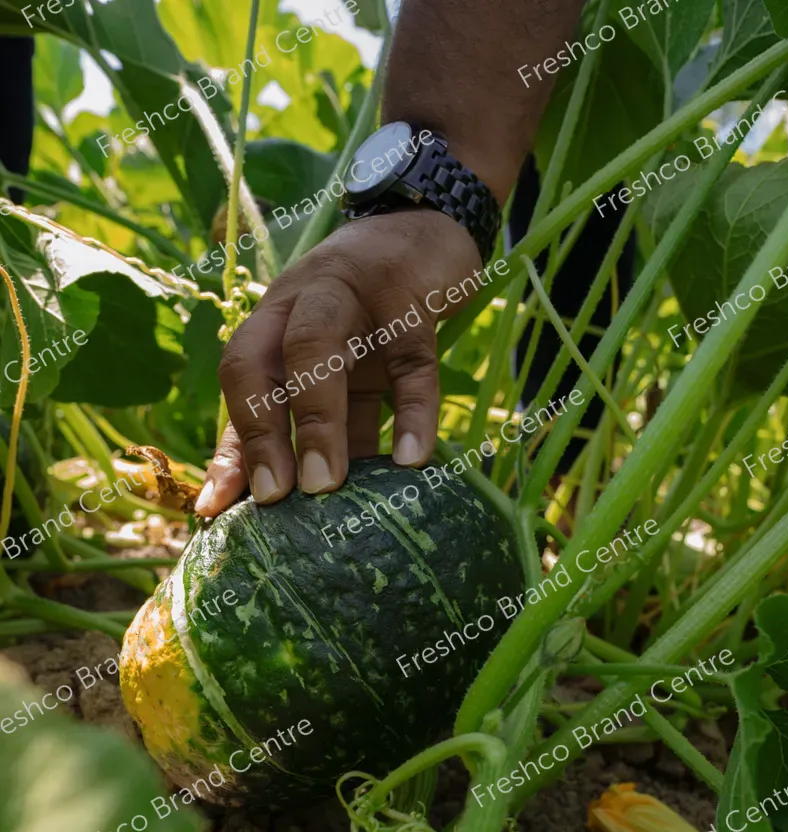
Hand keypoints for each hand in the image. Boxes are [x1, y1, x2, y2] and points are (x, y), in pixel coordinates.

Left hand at [196, 208, 482, 515]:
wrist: (429, 224)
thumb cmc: (370, 307)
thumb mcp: (327, 357)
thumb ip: (299, 415)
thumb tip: (259, 500)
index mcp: (276, 319)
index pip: (239, 379)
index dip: (229, 444)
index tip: (218, 510)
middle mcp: (302, 301)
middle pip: (265, 361)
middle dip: (265, 433)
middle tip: (277, 500)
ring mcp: (355, 294)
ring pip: (322, 352)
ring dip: (320, 421)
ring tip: (327, 487)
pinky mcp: (412, 298)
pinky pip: (411, 358)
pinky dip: (412, 411)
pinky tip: (412, 459)